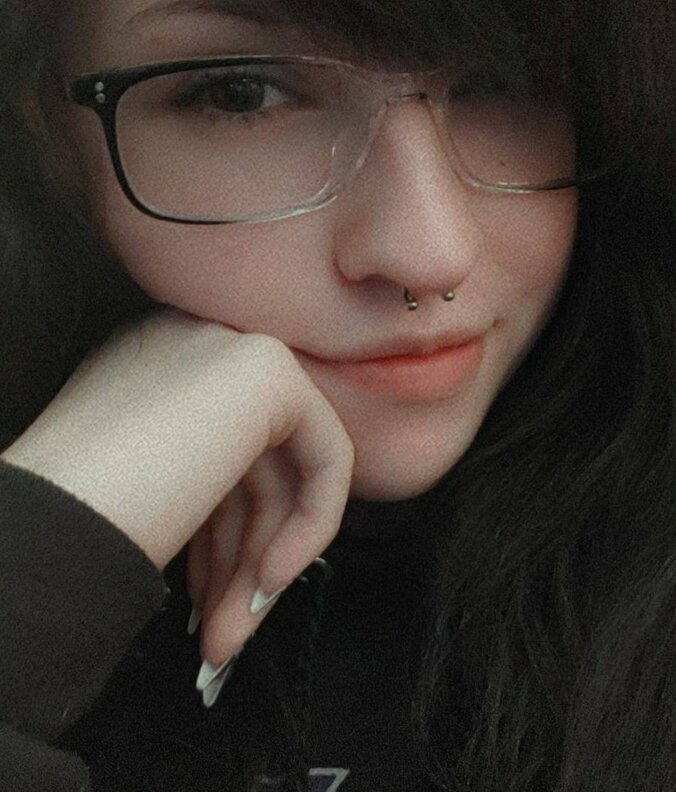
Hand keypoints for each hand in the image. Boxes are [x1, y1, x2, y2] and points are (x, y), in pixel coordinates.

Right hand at [2, 306, 354, 672]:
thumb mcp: (145, 487)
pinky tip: (266, 584)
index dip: (216, 532)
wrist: (50, 521)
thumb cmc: (70, 520)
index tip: (203, 595)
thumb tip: (250, 541)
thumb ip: (195, 482)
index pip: (213, 447)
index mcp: (152, 362)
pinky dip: (310, 526)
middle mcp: (192, 339)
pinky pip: (325, 455)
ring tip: (229, 637)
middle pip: (248, 462)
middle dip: (240, 559)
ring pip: (282, 470)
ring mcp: (229, 344)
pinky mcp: (267, 368)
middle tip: (222, 635)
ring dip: (259, 565)